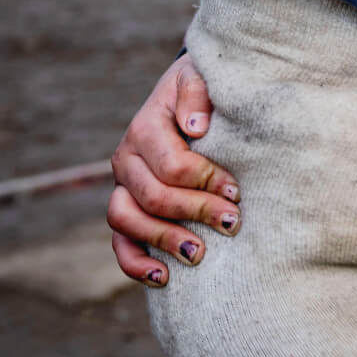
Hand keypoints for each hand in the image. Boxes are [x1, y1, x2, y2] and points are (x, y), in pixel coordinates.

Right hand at [106, 53, 239, 285]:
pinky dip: (135, 263)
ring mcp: (122, 187)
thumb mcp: (202, 78)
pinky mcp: (127, 209)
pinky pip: (119, 243)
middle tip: (232, 222)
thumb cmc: (204, 88)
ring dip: (164, 240)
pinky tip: (163, 278)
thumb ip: (198, 94)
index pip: (171, 165)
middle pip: (152, 196)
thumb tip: (196, 126)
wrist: (191, 94)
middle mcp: (127, 159)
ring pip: (127, 220)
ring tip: (200, 253)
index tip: (236, 190)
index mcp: (145, 127)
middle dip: (195, 212)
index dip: (205, 180)